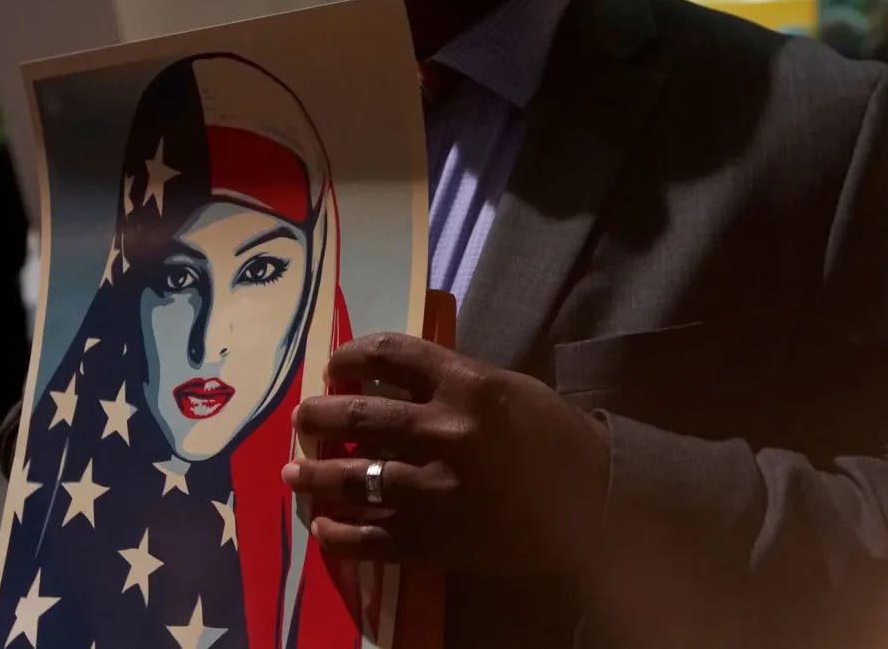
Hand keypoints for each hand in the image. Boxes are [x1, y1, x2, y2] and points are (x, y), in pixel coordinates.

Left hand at [285, 333, 609, 574]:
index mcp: (465, 383)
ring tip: (295, 474)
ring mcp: (435, 487)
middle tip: (302, 421)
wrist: (592, 500)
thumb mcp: (503, 388)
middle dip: (317, 417)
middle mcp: (444, 430)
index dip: (348, 355)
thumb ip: (447, 380)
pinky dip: (338, 533)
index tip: (333, 367)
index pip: (387, 352)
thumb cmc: (550, 437)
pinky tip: (325, 527)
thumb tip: (382, 379)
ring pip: (352, 477)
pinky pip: (369, 536)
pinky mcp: (435, 537)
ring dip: (313, 475)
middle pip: (356, 412)